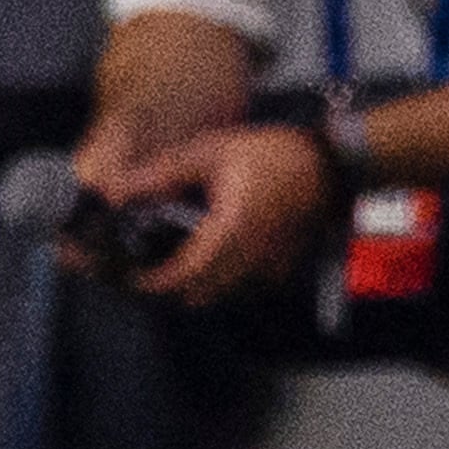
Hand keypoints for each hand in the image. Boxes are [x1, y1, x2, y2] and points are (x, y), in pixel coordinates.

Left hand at [132, 121, 336, 306]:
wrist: (332, 164)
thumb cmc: (274, 154)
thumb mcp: (212, 152)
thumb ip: (162, 173)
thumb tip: (115, 192)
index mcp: (229, 231)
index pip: (178, 277)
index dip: (147, 282)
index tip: (125, 274)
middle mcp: (248, 258)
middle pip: (193, 295)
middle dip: (164, 289)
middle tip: (141, 269)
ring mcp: (267, 267)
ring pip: (216, 296)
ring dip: (190, 288)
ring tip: (172, 263)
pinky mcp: (279, 268)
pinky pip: (240, 288)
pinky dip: (219, 282)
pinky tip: (210, 258)